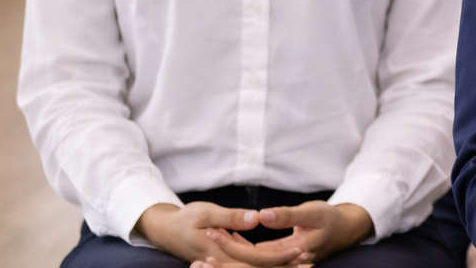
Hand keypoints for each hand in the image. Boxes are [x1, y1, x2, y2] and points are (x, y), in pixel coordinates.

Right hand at [136, 202, 289, 267]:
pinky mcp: (228, 258)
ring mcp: (227, 262)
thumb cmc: (185, 219)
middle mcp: (226, 263)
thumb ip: (231, 217)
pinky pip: (251, 262)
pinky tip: (285, 255)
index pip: (257, 261)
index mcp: (222, 254)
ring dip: (279, 265)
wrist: (166, 230)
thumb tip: (256, 218)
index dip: (280, 258)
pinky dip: (267, 260)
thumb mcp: (206, 213)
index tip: (302, 251)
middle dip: (284, 267)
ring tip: (304, 261)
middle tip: (310, 263)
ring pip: (257, 267)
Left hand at [195, 201, 373, 266]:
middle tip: (197, 255)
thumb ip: (287, 216)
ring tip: (204, 253)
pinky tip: (227, 242)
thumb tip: (260, 216)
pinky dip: (240, 253)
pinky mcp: (280, 258)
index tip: (212, 232)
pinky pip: (256, 260)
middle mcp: (286, 263)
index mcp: (294, 253)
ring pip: (250, 266)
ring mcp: (282, 263)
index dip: (232, 247)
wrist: (345, 229)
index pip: (256, 256)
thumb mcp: (312, 212)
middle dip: (223, 262)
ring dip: (227, 260)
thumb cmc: (330, 218)